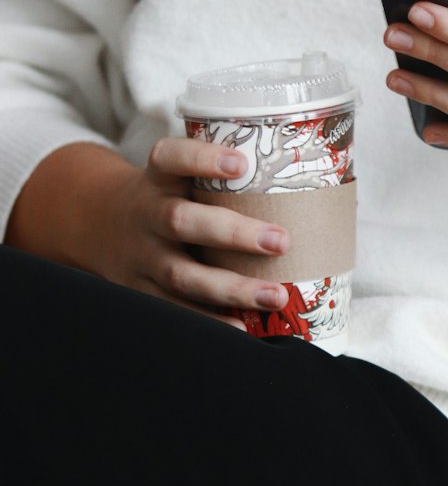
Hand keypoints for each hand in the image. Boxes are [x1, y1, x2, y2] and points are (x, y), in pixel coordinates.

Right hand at [7, 140, 290, 326]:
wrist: (96, 224)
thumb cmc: (167, 197)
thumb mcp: (177, 176)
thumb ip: (223, 179)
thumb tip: (313, 188)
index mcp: (157, 178)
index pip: (170, 158)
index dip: (202, 159)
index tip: (241, 162)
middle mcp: (145, 214)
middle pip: (180, 221)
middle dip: (232, 233)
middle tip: (281, 241)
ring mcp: (141, 256)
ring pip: (181, 273)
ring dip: (231, 288)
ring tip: (276, 296)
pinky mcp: (140, 290)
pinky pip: (175, 308)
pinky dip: (210, 320)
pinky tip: (243, 327)